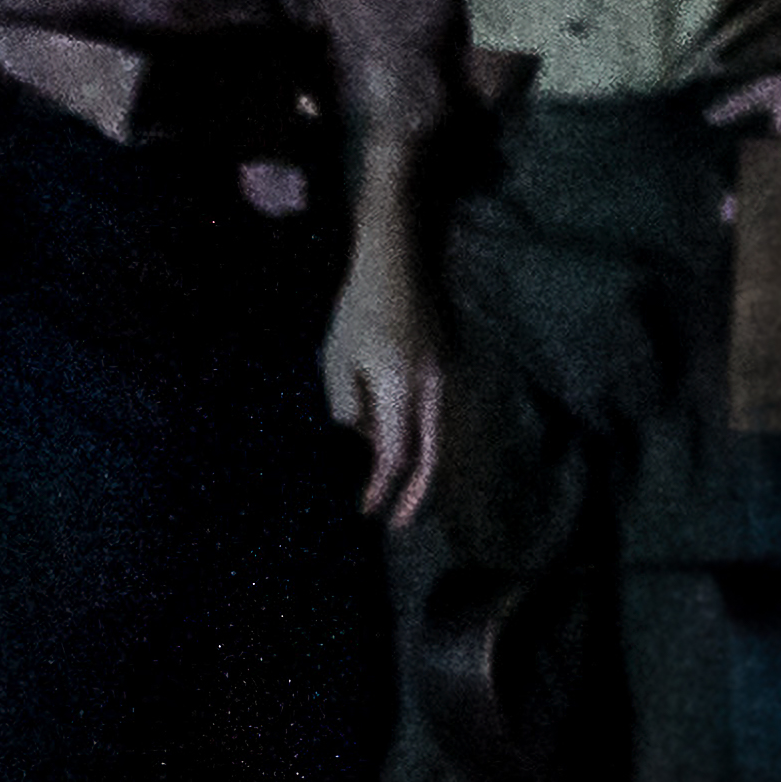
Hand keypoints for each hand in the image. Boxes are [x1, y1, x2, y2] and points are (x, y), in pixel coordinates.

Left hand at [319, 228, 446, 527]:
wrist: (396, 259)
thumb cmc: (359, 306)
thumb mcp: (338, 359)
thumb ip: (348, 406)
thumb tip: (359, 440)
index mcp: (403, 387)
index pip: (397, 452)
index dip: (382, 486)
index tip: (366, 510)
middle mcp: (431, 387)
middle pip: (430, 453)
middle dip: (414, 492)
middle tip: (398, 522)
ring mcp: (442, 375)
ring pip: (435, 435)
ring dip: (415, 466)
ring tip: (393, 489)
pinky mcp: (441, 365)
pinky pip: (431, 413)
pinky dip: (417, 437)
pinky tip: (396, 443)